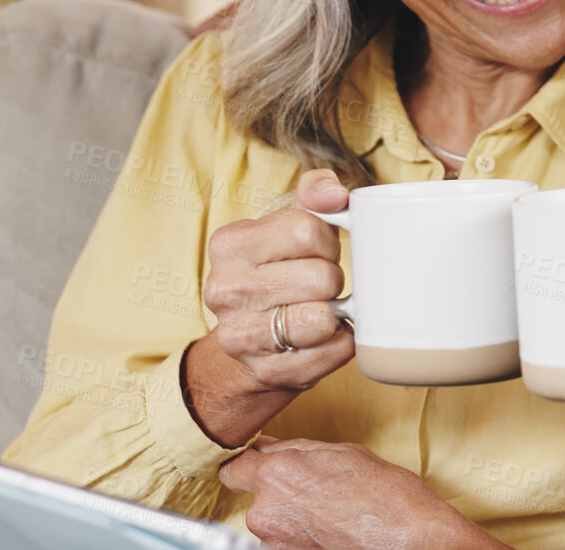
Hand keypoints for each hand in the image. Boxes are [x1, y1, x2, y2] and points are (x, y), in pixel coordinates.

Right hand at [187, 169, 354, 445]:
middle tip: (320, 285)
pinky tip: (324, 338)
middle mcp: (225, 290)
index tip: (319, 251)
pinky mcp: (265, 372)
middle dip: (333, 280)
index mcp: (230, 244)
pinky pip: (330, 354)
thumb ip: (315, 192)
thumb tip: (334, 195)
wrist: (251, 339)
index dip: (328, 241)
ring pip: (324, 320)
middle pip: (322, 278)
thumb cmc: (279, 270)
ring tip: (320, 310)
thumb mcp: (289, 222)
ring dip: (336, 315)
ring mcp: (240, 336)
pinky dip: (339, 345)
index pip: (307, 230)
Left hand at [218, 438, 503, 549]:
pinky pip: (284, 543)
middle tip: (317, 494)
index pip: (234, 468)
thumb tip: (272, 447)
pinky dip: (300, 539)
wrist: (410, 541)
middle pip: (258, 498)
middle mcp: (266, 510)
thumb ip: (299, 450)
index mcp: (278, 473)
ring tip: (330, 517)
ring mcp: (273, 543)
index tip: (260, 468)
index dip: (251, 467)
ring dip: (292, 520)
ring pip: (272, 524)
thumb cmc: (389, 499)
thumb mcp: (346, 454)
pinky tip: (330, 533)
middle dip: (281, 495)